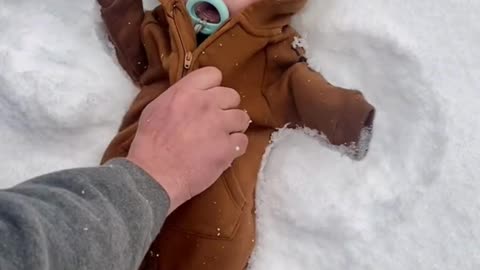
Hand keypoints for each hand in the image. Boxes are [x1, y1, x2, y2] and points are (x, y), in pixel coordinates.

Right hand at [127, 67, 249, 212]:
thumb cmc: (150, 144)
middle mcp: (206, 104)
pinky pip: (243, 141)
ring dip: (233, 127)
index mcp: (185, 92)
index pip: (213, 74)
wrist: (154, 175)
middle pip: (232, 95)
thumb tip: (193, 94)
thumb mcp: (156, 109)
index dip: (213, 87)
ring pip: (242, 117)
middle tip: (216, 121)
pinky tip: (223, 152)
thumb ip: (178, 97)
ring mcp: (219, 126)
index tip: (209, 99)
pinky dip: (235, 147)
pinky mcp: (228, 148)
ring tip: (222, 137)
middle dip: (226, 107)